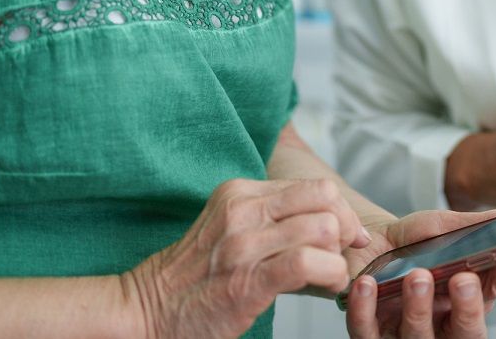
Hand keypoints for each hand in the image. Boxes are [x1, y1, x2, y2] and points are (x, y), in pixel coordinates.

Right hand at [127, 177, 368, 338]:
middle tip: (343, 254)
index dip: (340, 211)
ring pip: (322, 229)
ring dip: (339, 258)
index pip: (313, 186)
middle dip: (346, 228)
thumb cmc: (194, 276)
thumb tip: (328, 223)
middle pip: (324, 199)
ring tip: (331, 276)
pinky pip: (308, 263)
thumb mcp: (228, 228)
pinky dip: (330, 274)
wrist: (147, 309)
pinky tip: (326, 286)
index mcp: (239, 192)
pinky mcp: (248, 279)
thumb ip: (270, 218)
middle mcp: (242, 210)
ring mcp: (244, 244)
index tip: (348, 235)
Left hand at [342, 210, 495, 338]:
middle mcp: (440, 326)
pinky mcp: (369, 333)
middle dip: (467, 311)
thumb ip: (483, 227)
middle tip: (462, 280)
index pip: (490, 303)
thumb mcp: (448, 228)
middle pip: (463, 335)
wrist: (368, 239)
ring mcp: (404, 333)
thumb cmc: (414, 240)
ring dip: (418, 308)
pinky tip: (367, 285)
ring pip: (417, 337)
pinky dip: (366, 310)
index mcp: (465, 304)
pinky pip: (367, 331)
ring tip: (415, 276)